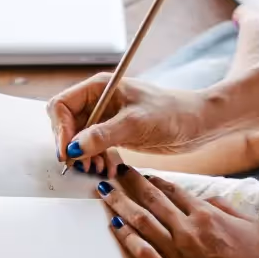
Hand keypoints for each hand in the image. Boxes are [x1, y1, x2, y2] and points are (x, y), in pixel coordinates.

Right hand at [47, 74, 214, 173]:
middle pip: (67, 124)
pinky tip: (108, 169)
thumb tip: (73, 148)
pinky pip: (95, 148)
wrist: (198, 123)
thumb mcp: (135, 123)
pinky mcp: (116, 133)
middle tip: (83, 165)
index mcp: (99, 87)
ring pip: (80, 139)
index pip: (61, 105)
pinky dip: (97, 160)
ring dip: (85, 157)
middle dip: (72, 147)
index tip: (68, 152)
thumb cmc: (172, 112)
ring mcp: (106, 118)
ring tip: (97, 170)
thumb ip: (102, 135)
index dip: (60, 130)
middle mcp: (99, 101)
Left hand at [96, 166, 258, 257]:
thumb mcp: (251, 226)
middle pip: (152, 201)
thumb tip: (207, 198)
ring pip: (142, 224)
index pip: (173, 192)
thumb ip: (227, 207)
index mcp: (206, 216)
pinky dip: (128, 240)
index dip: (154, 181)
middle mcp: (186, 231)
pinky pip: (143, 256)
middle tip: (115, 172)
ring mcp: (176, 255)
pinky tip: (114, 228)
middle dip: (131, 184)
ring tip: (105, 194)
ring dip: (121, 206)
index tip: (141, 174)